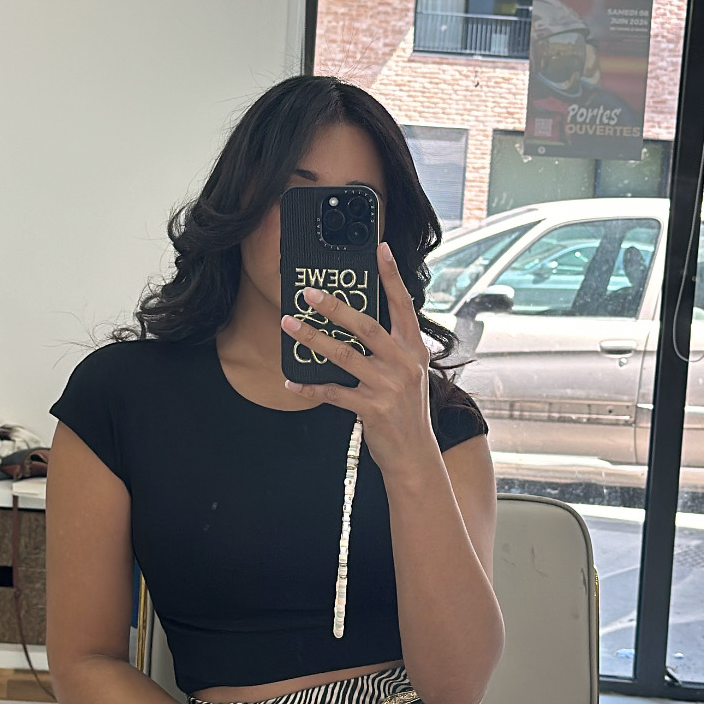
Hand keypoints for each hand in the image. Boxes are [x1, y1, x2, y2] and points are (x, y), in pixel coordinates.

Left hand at [280, 240, 434, 476]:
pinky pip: (333, 392)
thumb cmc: (406, 408)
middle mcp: (403, 362)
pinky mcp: (372, 408)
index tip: (379, 250)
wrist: (415, 453)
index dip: (391, 276)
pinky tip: (292, 380)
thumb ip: (391, 345)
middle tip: (308, 292)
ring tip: (289, 324)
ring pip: (343, 355)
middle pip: (365, 326)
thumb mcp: (409, 371)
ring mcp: (388, 385)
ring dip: (312, 338)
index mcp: (413, 348)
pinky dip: (309, 386)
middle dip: (334, 306)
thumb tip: (358, 319)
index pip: (403, 304)